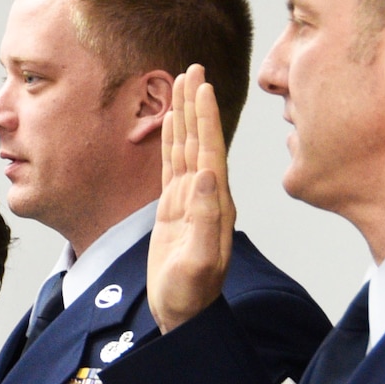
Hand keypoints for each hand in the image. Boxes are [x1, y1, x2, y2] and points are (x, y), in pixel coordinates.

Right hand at [147, 65, 235, 332]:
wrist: (184, 315)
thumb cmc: (190, 295)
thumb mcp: (200, 261)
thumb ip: (204, 219)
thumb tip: (205, 175)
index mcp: (215, 203)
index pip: (209, 149)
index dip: (204, 116)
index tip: (201, 85)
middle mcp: (205, 195)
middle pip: (198, 139)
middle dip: (195, 104)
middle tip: (192, 68)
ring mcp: (190, 200)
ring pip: (184, 148)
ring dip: (183, 116)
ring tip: (181, 85)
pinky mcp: (173, 209)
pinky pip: (171, 166)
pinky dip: (170, 141)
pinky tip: (169, 126)